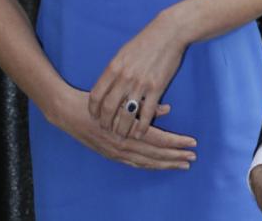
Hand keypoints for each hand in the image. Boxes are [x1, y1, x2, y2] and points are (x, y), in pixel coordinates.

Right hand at [53, 88, 196, 169]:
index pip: (158, 138)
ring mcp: (117, 152)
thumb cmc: (95, 99)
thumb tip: (167, 109)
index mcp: (127, 128)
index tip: (192, 143)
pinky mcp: (111, 155)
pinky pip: (135, 164)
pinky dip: (150, 166)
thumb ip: (143, 104)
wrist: (68, 111)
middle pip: (155, 154)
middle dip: (176, 156)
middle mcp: (123, 144)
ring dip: (166, 163)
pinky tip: (159, 166)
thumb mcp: (119, 96)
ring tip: (182, 164)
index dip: (176, 142)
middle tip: (193, 157)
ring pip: (147, 161)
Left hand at [88, 11, 185, 137]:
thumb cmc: (145, 41)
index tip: (94, 116)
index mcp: (114, 67)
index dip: (93, 109)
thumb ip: (114, 70)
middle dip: (105, 122)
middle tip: (106, 129)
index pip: (97, 95)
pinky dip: (142, 127)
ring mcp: (141, 84)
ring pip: (126, 114)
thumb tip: (106, 86)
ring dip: (122, 128)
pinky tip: (140, 132)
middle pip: (109, 108)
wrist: (168, 33)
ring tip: (121, 134)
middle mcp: (124, 77)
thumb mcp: (123, 52)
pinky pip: (147, 113)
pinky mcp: (157, 88)